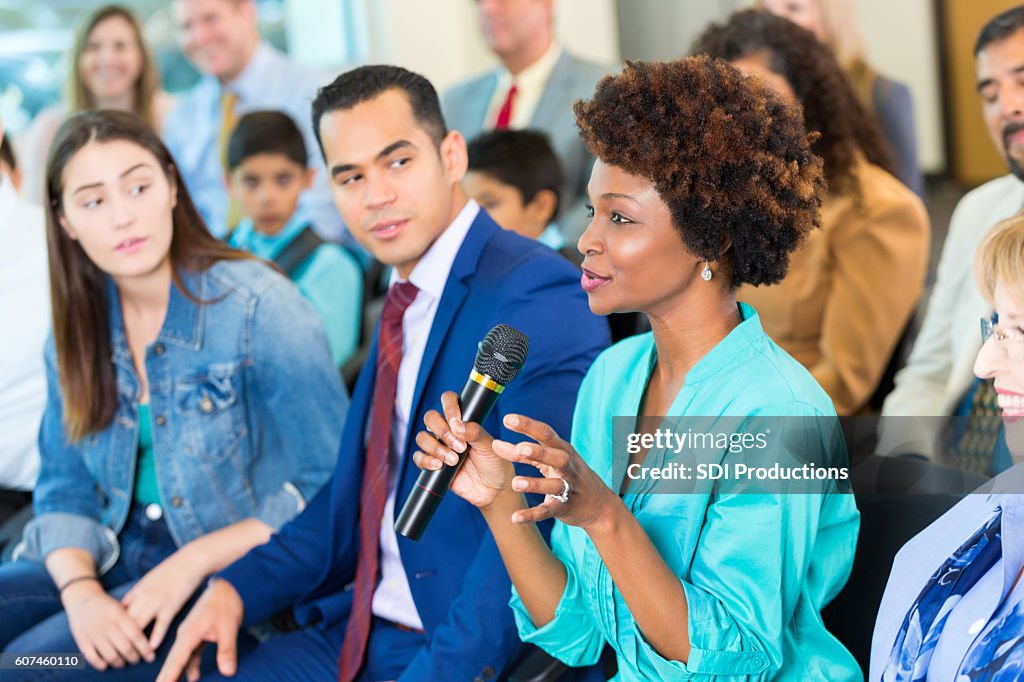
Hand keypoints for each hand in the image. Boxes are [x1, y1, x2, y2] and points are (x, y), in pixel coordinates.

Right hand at [62, 580, 154, 670]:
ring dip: (119, 663)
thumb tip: (146, 636)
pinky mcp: (81, 639)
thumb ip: (132, 620)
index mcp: (118, 614)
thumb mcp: (121, 607)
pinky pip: (91, 657)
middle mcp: (106, 624)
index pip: (135, 635)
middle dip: (134, 657)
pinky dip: (100, 664)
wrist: (82, 597)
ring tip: (123, 663)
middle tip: (137, 660)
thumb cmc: (107, 605)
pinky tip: (106, 665)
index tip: (150, 656)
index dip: (144, 648)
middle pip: (124, 647)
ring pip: (110, 655)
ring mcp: (93, 632)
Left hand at [122, 545, 207, 650]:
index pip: (117, 612)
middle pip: (123, 622)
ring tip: (132, 656)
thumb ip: (140, 590)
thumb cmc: (174, 568)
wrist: (191, 559)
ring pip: (138, 626)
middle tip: (116, 653)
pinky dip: (155, 637)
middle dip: (118, 638)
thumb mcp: (151, 577)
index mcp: (137, 590)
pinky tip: (152, 648)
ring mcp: (156, 602)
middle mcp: (143, 597)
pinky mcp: (171, 605)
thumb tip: (130, 601)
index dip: (112, 626)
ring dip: (134, 643)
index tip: (110, 638)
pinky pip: (160, 624)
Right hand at [157, 578, 243, 681]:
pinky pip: (190, 654)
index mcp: (189, 634)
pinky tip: (193, 677)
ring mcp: (190, 635)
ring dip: (176, 673)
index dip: (168, 676)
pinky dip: (190, 665)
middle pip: (172, 661)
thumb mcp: (229, 627)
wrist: (228, 585)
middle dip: (165, 677)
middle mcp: (185, 635)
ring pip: (180, 658)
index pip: (176, 660)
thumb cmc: (227, 604)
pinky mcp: (197, 634)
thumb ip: (227, 650)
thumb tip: (228, 672)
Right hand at [412, 390, 515, 508]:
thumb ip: (474, 432)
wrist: (493, 490)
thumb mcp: (489, 445)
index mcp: (462, 420)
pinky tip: (440, 466)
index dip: (449, 406)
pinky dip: (426, 460)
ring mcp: (439, 447)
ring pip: (422, 437)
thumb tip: (456, 425)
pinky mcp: (432, 464)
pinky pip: (418, 458)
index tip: (456, 420)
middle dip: (442, 430)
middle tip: (460, 446)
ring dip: (436, 447)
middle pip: (430, 418)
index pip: (448, 400)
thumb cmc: (494, 463)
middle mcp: (448, 431)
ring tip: (454, 460)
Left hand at [492, 413, 618, 528]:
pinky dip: (532, 514)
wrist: (598, 505)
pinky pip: (547, 511)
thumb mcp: (550, 459)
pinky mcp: (564, 508)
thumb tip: (495, 445)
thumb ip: (523, 453)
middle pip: (555, 456)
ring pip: (553, 485)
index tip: (507, 419)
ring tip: (515, 482)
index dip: (528, 426)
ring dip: (534, 484)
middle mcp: (567, 466)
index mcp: (562, 449)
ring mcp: (568, 488)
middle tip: (519, 449)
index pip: (546, 434)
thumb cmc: (568, 474)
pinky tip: (515, 518)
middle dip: (539, 452)